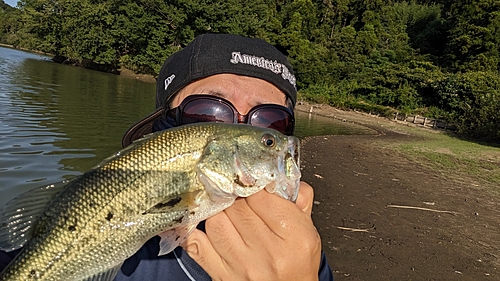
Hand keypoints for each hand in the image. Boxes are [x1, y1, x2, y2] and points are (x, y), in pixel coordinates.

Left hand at [181, 181, 320, 280]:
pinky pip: (196, 246)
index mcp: (292, 235)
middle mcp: (267, 251)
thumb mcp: (308, 231)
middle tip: (235, 195)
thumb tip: (281, 176)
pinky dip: (190, 231)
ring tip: (224, 209)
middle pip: (236, 207)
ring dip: (217, 211)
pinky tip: (195, 221)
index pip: (259, 196)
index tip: (248, 183)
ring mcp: (242, 264)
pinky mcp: (222, 274)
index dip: (250, 185)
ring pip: (215, 222)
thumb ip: (299, 200)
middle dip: (234, 196)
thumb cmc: (298, 263)